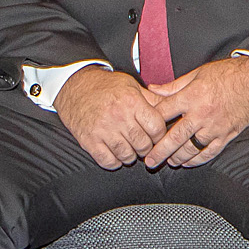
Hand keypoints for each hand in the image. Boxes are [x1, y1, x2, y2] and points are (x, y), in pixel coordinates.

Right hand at [55, 67, 172, 170]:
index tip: (156, 136)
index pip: (156, 127)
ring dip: (131, 156)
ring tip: (130, 149)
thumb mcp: (132, 86)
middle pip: (143, 144)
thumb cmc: (105, 86)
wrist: (74, 86)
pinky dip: (115, 161)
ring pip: (127, 155)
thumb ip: (153, 99)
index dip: (160, 135)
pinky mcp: (89, 141)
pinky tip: (116, 154)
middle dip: (147, 147)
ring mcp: (103, 130)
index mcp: (131, 102)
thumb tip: (174, 107)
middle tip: (144, 145)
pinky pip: (108, 161)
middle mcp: (118, 116)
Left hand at [143, 57, 248, 167]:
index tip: (143, 130)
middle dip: (159, 151)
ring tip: (168, 161)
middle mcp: (202, 114)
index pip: (165, 113)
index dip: (151, 122)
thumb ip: (174, 86)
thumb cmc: (228, 74)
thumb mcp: (198, 74)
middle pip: (175, 137)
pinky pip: (209, 152)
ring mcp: (215, 127)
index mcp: (192, 96)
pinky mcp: (227, 135)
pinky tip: (188, 162)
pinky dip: (197, 160)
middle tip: (149, 160)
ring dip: (177, 157)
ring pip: (191, 148)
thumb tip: (152, 89)